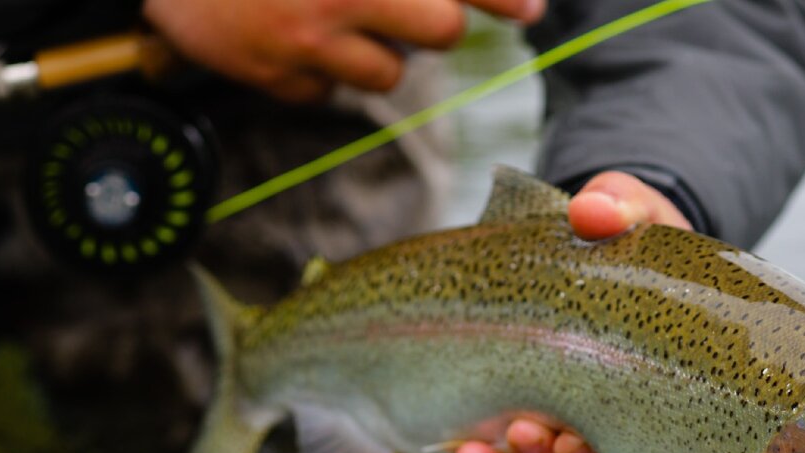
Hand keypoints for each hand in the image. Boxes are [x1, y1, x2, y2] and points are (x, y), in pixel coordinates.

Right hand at [142, 0, 544, 101]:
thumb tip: (450, 3)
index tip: (529, 9)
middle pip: (439, 31)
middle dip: (433, 24)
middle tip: (409, 10)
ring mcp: (305, 37)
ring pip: (387, 74)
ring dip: (372, 52)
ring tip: (329, 18)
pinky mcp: (275, 74)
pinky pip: (327, 92)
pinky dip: (318, 73)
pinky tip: (286, 37)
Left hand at [456, 171, 690, 452]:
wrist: (589, 249)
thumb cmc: (627, 240)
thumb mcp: (633, 214)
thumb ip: (623, 207)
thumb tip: (593, 211)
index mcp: (668, 393)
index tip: (586, 439)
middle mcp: (631, 433)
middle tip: (545, 437)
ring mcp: (580, 443)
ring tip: (503, 440)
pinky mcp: (533, 441)